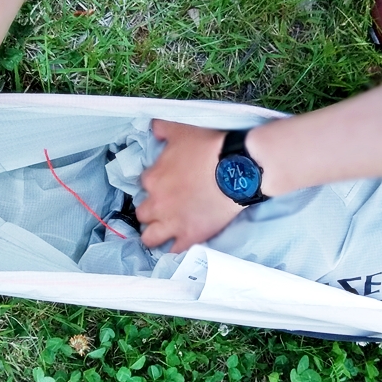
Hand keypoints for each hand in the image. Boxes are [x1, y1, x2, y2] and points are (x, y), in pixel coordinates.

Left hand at [136, 119, 244, 252]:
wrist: (238, 168)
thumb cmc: (209, 147)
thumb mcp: (182, 130)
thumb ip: (162, 129)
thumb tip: (153, 129)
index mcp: (152, 179)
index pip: (144, 185)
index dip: (155, 185)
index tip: (166, 184)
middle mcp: (157, 204)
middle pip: (142, 214)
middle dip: (152, 211)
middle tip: (167, 207)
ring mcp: (172, 223)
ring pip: (149, 238)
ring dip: (155, 234)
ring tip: (165, 231)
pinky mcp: (190, 237)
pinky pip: (173, 252)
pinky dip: (174, 250)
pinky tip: (178, 245)